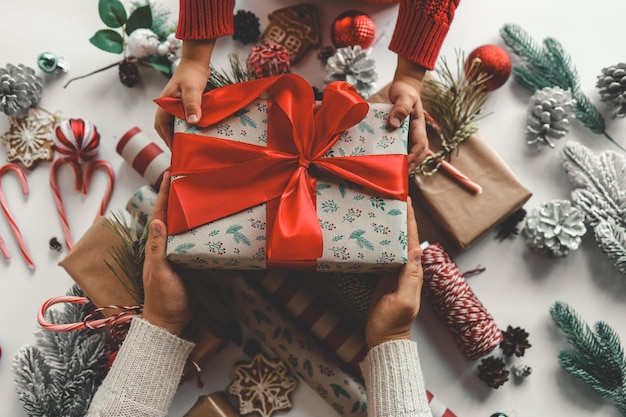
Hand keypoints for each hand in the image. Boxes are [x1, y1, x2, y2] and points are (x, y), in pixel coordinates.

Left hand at [141, 172, 191, 335]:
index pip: (160, 214)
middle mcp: (167, 246)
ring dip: (193, 210)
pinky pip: (197, 241)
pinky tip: (214, 221)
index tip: (171, 173)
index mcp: (156, 245)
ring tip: (206, 192)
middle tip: (193, 176)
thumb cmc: (162, 299)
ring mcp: (180, 254)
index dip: (164, 193)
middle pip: (174, 216)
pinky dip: (203, 229)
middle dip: (180, 195)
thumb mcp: (159, 273)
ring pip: (186, 227)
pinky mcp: (192, 263)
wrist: (172, 322)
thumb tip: (157, 220)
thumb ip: (158, 248)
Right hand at [154, 39, 214, 146]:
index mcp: (164, 106)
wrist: (195, 62)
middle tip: (184, 153)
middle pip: (165, 130)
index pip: (163, 128)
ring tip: (188, 146)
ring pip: (172, 126)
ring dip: (178, 135)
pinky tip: (193, 134)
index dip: (169, 141)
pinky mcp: (180, 107)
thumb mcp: (192, 89)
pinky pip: (179, 121)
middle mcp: (166, 108)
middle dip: (172, 141)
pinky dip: (184, 129)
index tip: (178, 152)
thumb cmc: (192, 74)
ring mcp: (172, 108)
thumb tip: (192, 121)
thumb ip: (191, 104)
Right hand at [366, 196, 422, 347]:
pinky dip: (379, 243)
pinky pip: (382, 256)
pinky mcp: (382, 278)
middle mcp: (405, 270)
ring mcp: (393, 274)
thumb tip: (416, 250)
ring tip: (380, 211)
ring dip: (388, 229)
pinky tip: (372, 234)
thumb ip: (410, 277)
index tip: (406, 202)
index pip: (413, 242)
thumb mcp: (403, 301)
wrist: (383, 341)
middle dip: (399, 220)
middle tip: (391, 200)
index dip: (410, 222)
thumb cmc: (393, 323)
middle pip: (403, 240)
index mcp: (413, 273)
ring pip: (392, 246)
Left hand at [387, 57, 428, 172]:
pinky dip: (401, 156)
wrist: (405, 86)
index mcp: (419, 125)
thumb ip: (400, 109)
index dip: (414, 157)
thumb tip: (394, 124)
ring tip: (397, 173)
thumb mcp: (403, 97)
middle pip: (419, 153)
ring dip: (407, 163)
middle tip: (401, 176)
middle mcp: (416, 131)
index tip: (406, 165)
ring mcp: (411, 133)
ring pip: (413, 152)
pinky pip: (404, 147)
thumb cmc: (405, 90)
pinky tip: (391, 162)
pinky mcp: (403, 133)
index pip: (420, 145)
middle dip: (413, 165)